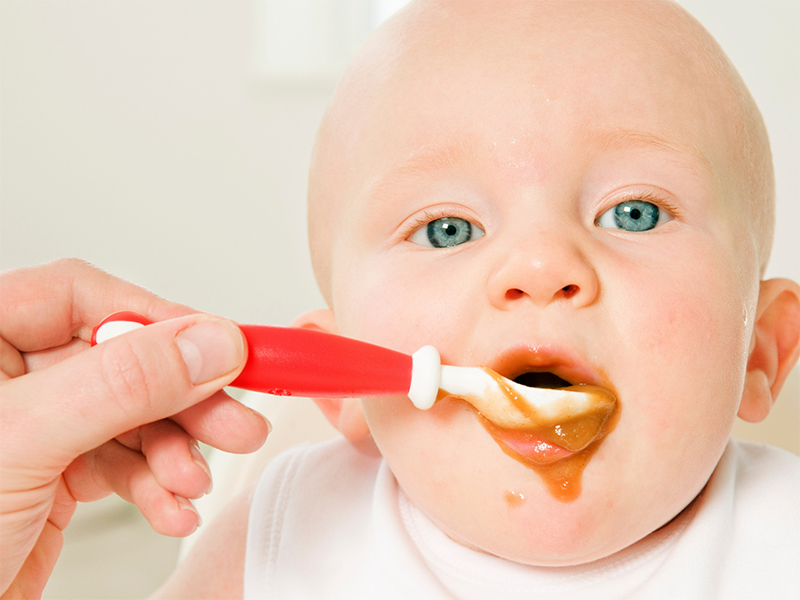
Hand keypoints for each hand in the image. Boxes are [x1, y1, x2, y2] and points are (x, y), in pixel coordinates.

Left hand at [0, 259, 270, 597]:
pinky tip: (171, 508)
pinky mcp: (56, 473)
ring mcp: (38, 426)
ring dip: (175, 453)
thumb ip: (121, 384)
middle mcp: (11, 377)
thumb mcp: (24, 442)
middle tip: (236, 422)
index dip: (157, 320)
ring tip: (193, 483)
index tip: (220, 349)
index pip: (83, 298)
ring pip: (134, 415)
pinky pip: (125, 462)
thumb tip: (207, 344)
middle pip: (124, 361)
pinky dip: (157, 486)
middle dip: (184, 400)